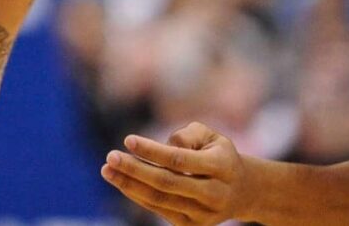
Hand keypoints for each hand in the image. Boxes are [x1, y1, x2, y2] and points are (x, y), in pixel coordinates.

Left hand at [101, 122, 249, 225]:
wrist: (241, 191)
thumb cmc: (217, 154)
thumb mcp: (211, 136)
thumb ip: (188, 134)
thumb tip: (165, 144)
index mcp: (222, 167)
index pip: (179, 159)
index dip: (152, 150)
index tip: (127, 139)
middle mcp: (214, 194)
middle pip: (166, 183)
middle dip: (134, 170)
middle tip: (110, 157)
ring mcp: (203, 214)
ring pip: (159, 200)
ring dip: (129, 185)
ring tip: (107, 170)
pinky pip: (159, 210)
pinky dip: (137, 195)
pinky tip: (121, 182)